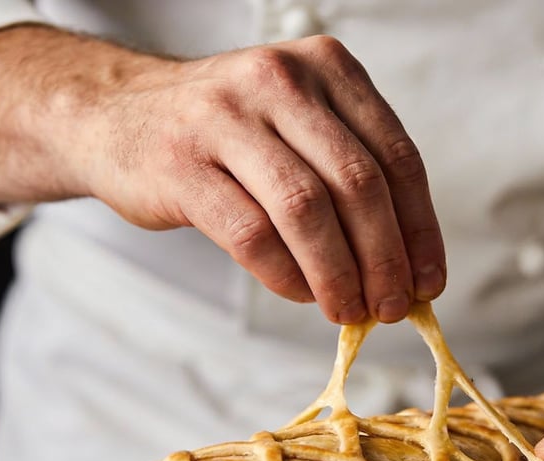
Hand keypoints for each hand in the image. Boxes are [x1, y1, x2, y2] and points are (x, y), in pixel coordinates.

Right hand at [85, 36, 445, 323]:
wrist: (115, 115)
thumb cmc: (225, 134)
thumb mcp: (297, 125)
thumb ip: (348, 175)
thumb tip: (405, 268)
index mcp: (326, 67)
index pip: (396, 156)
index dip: (420, 228)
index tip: (429, 282)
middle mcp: (279, 81)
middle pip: (358, 185)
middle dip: (384, 259)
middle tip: (391, 308)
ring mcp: (224, 118)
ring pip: (306, 211)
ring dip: (338, 275)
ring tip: (348, 310)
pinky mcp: (180, 164)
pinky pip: (250, 234)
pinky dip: (285, 275)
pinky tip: (300, 294)